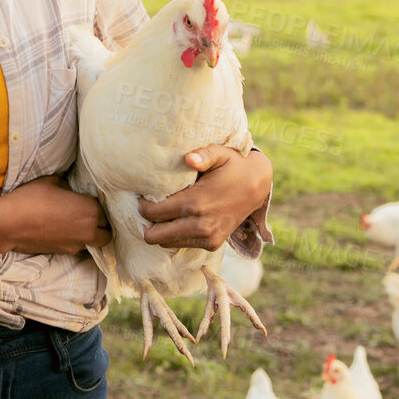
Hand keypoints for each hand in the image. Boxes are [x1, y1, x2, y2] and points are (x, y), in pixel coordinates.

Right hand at [0, 175, 111, 255]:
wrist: (10, 223)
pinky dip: (74, 240)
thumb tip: (70, 192)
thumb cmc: (31, 197)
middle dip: (100, 226)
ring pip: (93, 243)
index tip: (85, 201)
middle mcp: (88, 230)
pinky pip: (77, 247)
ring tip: (72, 223)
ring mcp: (76, 244)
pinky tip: (60, 231)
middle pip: (106, 234)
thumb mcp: (52, 182)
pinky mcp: (64, 253)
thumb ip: (68, 187)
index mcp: (90, 210)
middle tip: (86, 215)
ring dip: (88, 235)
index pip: (105, 211)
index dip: (95, 206)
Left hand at [140, 146, 271, 251]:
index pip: (152, 213)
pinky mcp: (213, 244)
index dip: (141, 204)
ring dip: (161, 229)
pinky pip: (181, 244)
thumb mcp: (219, 153)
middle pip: (154, 236)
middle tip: (147, 206)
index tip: (141, 195)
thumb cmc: (233, 165)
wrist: (258, 185)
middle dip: (146, 222)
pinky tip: (176, 218)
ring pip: (166, 243)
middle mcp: (200, 225)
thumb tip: (189, 159)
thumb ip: (203, 155)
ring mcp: (208, 237)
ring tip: (161, 212)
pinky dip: (175, 234)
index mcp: (196, 203)